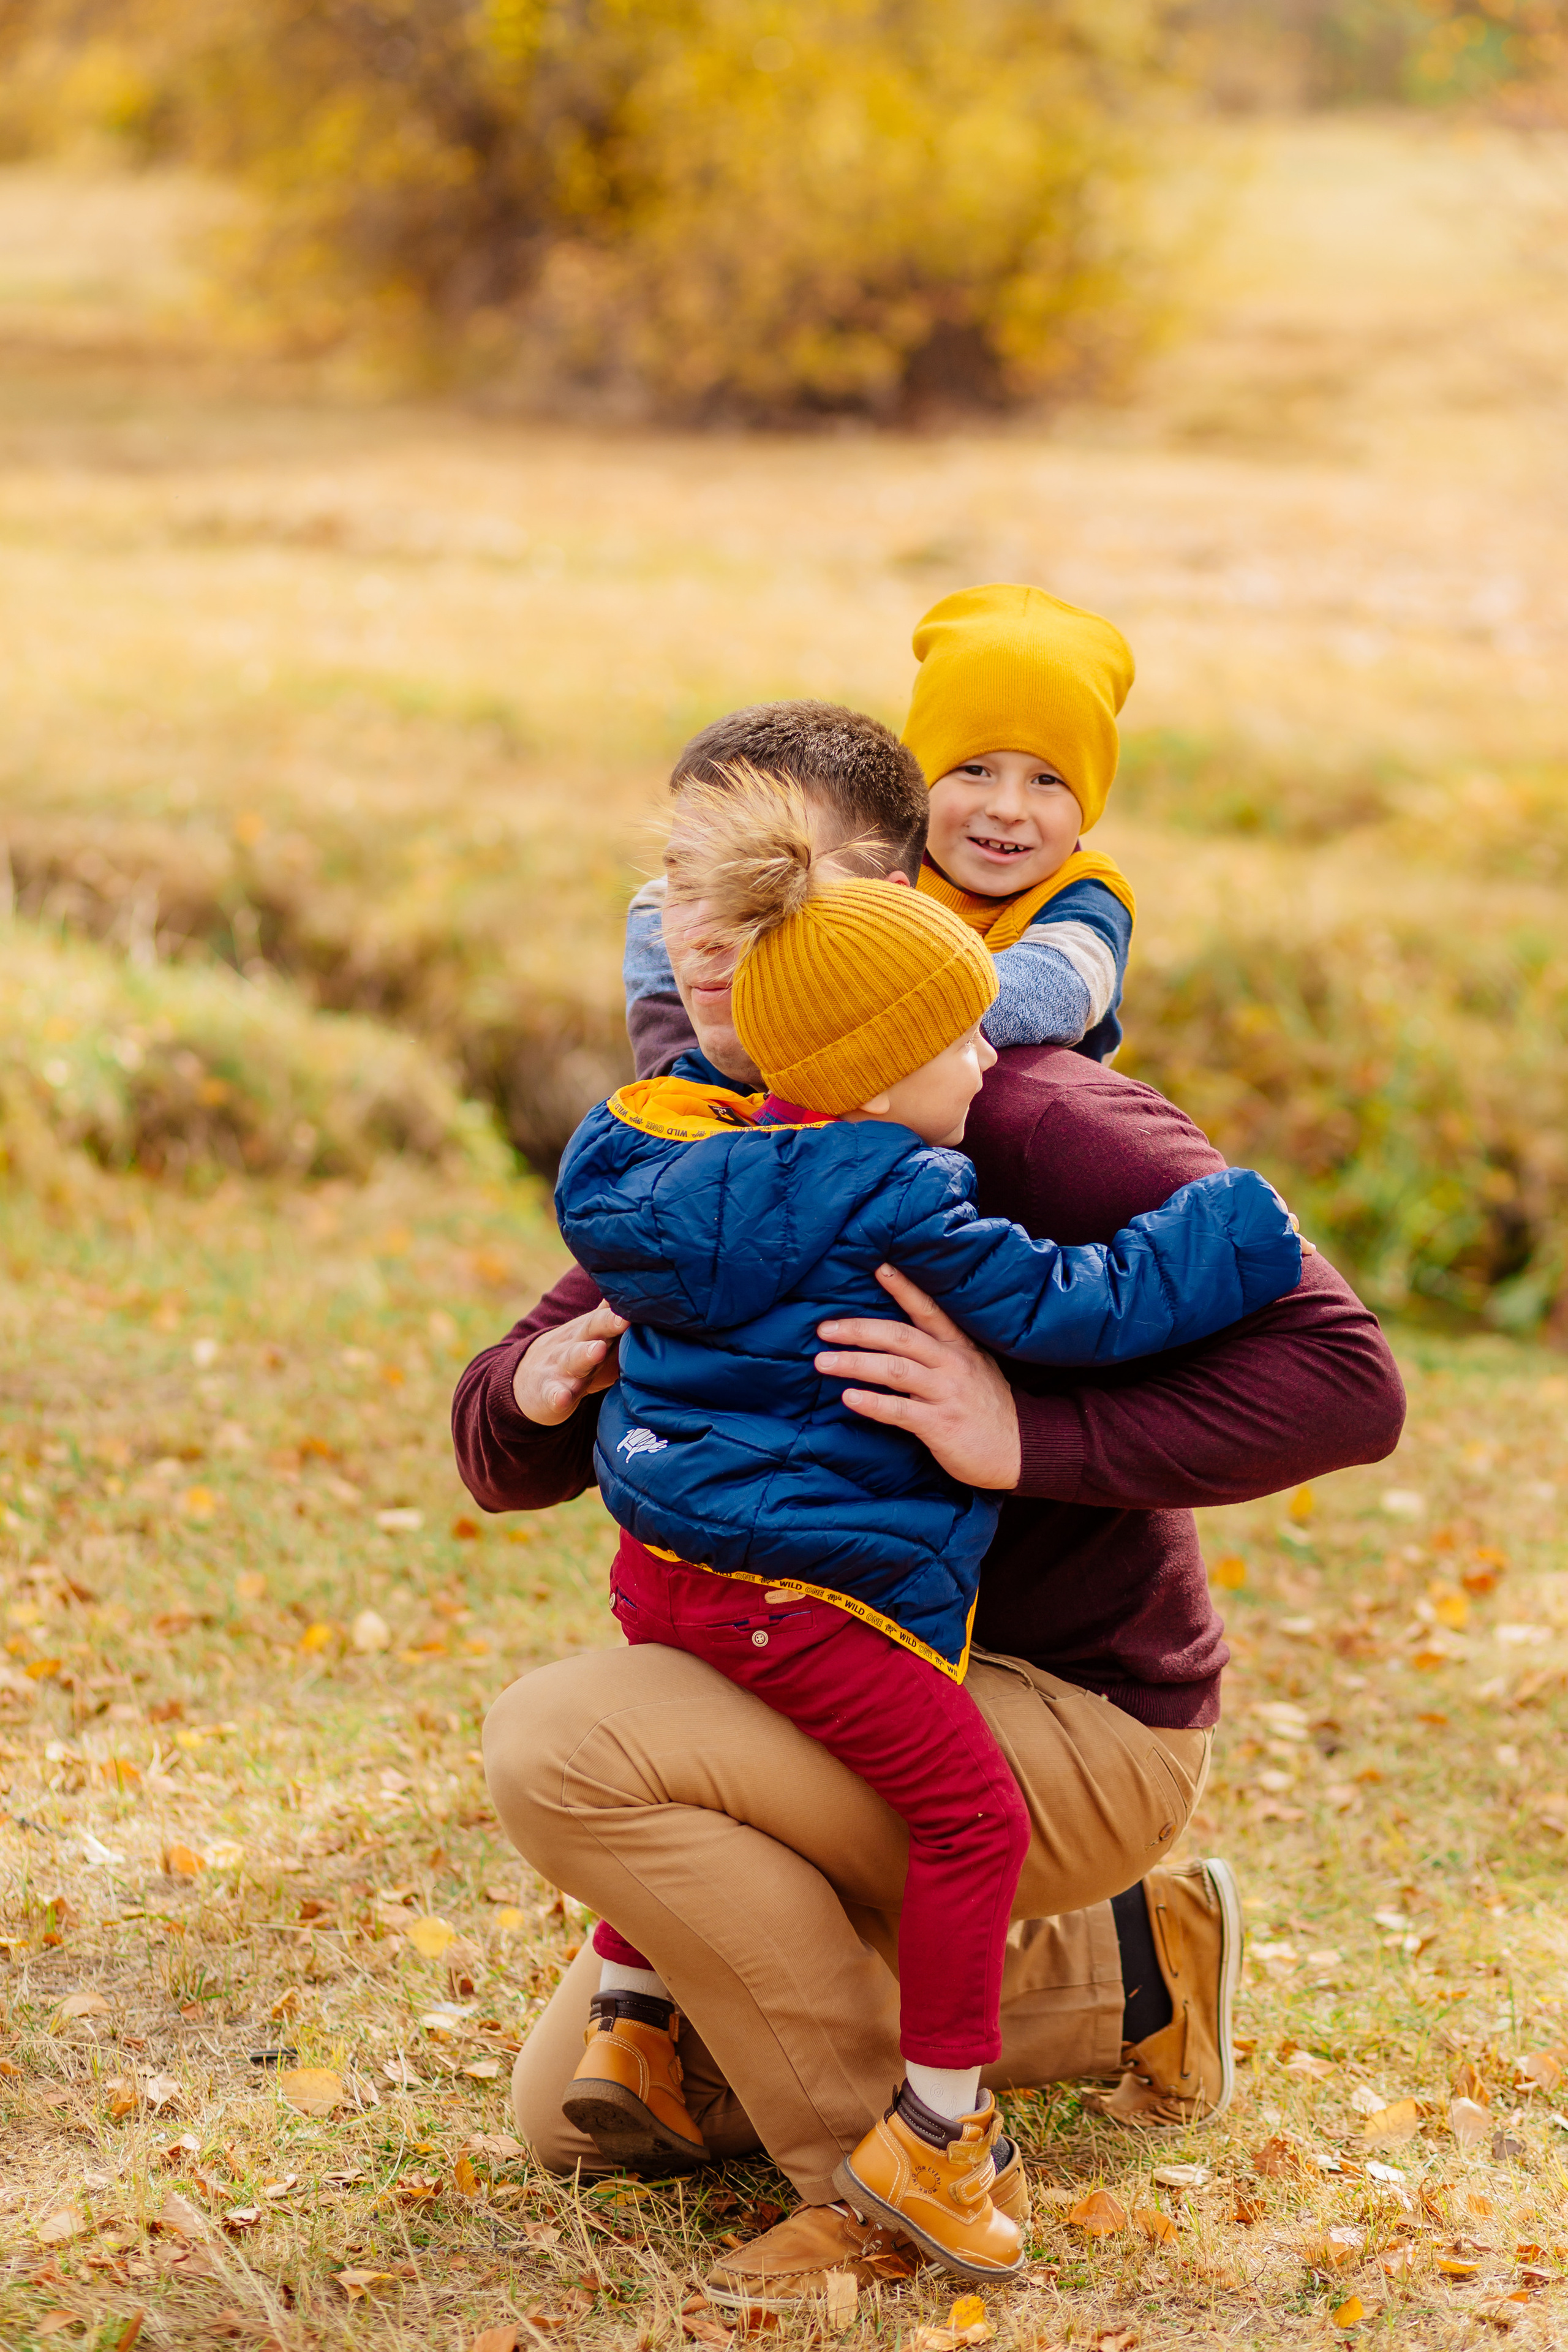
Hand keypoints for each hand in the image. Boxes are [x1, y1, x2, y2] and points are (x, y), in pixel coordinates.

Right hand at [513, 1304, 627, 1426]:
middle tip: (623, 1320)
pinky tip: (562, 1399)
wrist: (525, 1380)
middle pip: (590, 1331)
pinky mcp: (547, 1394)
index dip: (620, 1311)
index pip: (606, 1316)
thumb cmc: (575, 1355)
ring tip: (598, 1351)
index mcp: (588, 1331)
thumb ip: (611, 1314)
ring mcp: (559, 1369)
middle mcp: (574, 1345)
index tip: (638, 1305)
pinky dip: (557, 1397)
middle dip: (607, 1324)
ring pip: (573, 1361)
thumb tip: (638, 1293)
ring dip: (585, 1355)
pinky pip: (552, 1396)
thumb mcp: (592, 1334)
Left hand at [813, 1264, 1021, 1490]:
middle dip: (859, 1329)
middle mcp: (953, 1364)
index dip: (904, 1288)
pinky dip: (872, 1403)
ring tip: (823, 1361)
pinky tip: (849, 1398)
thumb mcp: (973, 1370)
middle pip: (901, 1337)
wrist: (1024, 1450)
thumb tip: (898, 1340)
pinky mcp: (941, 1425)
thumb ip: (941, 1353)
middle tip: (824, 1329)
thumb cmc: (988, 1410)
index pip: (929, 1310)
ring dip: (855, 1363)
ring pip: (895, 1370)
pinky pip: (900, 1411)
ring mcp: (947, 1394)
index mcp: (959, 1347)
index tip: (879, 1268)